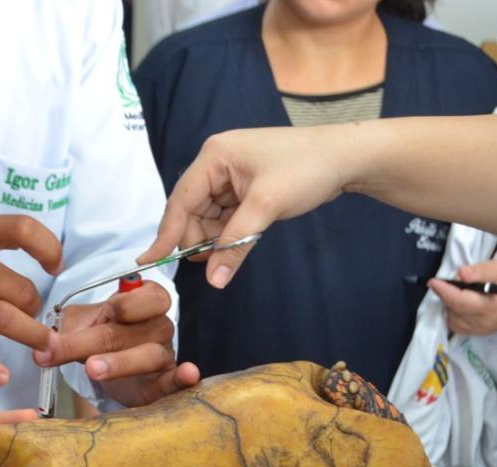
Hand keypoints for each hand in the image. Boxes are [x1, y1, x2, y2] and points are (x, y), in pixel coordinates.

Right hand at [0, 212, 62, 385]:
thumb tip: (39, 261)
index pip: (24, 229)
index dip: (49, 248)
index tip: (55, 266)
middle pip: (22, 289)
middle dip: (36, 309)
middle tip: (36, 319)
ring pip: (6, 320)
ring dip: (32, 337)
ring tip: (45, 347)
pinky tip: (1, 376)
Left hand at [39, 280, 199, 407]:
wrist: (107, 367)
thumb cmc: (99, 338)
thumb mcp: (80, 325)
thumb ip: (65, 329)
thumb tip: (45, 344)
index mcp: (144, 300)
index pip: (141, 296)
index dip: (117, 306)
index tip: (98, 316)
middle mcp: (159, 324)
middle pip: (127, 331)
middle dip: (88, 342)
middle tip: (58, 352)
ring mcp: (164, 354)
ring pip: (147, 355)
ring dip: (119, 362)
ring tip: (93, 369)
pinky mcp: (164, 383)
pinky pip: (175, 381)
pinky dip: (182, 379)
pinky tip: (188, 374)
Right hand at [141, 127, 347, 289]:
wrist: (346, 158)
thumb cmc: (306, 169)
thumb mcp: (266, 207)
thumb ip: (235, 243)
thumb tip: (213, 280)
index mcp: (214, 156)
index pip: (180, 199)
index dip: (166, 233)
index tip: (150, 261)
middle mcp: (217, 163)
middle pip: (191, 210)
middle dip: (199, 238)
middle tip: (212, 263)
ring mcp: (231, 175)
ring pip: (209, 217)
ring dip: (216, 238)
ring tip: (230, 252)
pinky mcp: (245, 188)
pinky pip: (225, 217)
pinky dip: (229, 233)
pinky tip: (238, 243)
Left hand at [430, 254, 496, 336]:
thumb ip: (482, 271)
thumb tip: (461, 273)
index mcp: (492, 306)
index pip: (460, 302)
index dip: (444, 292)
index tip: (433, 281)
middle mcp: (485, 322)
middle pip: (454, 312)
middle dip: (447, 296)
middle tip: (453, 282)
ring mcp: (482, 330)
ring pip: (453, 320)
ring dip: (450, 306)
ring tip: (459, 292)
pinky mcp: (480, 333)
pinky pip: (458, 326)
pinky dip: (454, 314)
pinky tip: (461, 303)